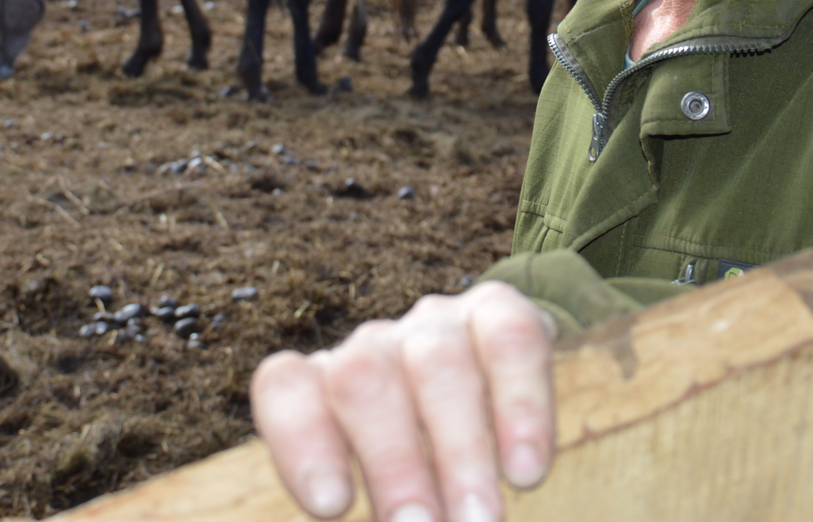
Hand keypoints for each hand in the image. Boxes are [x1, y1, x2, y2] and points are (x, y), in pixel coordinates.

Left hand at [251, 281, 557, 521]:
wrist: (493, 392)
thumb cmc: (419, 473)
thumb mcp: (388, 496)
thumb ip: (385, 513)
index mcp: (323, 388)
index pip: (287, 388)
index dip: (302, 442)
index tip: (333, 508)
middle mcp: (373, 347)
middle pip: (361, 379)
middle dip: (393, 461)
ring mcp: (436, 324)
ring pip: (437, 362)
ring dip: (460, 449)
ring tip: (477, 520)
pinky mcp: (499, 312)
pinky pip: (511, 339)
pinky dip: (521, 406)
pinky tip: (525, 470)